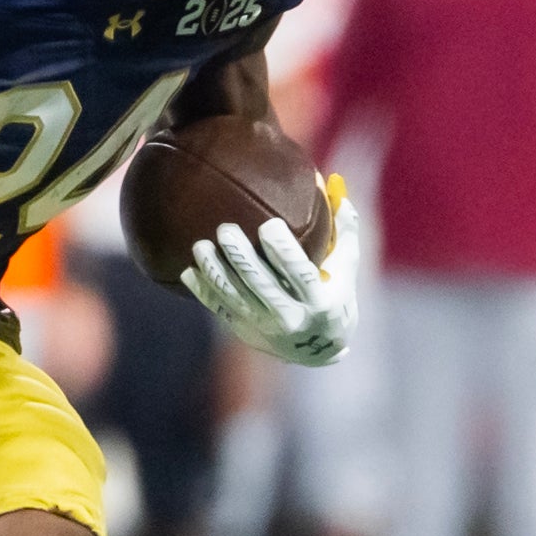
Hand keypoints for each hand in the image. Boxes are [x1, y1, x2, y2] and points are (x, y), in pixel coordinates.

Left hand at [186, 193, 360, 366]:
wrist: (318, 351)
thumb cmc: (335, 297)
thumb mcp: (347, 268)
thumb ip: (344, 230)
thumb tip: (336, 184)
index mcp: (319, 300)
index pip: (298, 272)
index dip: (282, 250)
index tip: (268, 225)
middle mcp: (290, 316)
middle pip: (260, 283)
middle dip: (240, 256)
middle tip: (225, 228)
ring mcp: (265, 326)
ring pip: (234, 296)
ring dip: (215, 270)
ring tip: (200, 245)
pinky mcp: (245, 329)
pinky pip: (219, 308)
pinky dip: (202, 290)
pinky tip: (188, 270)